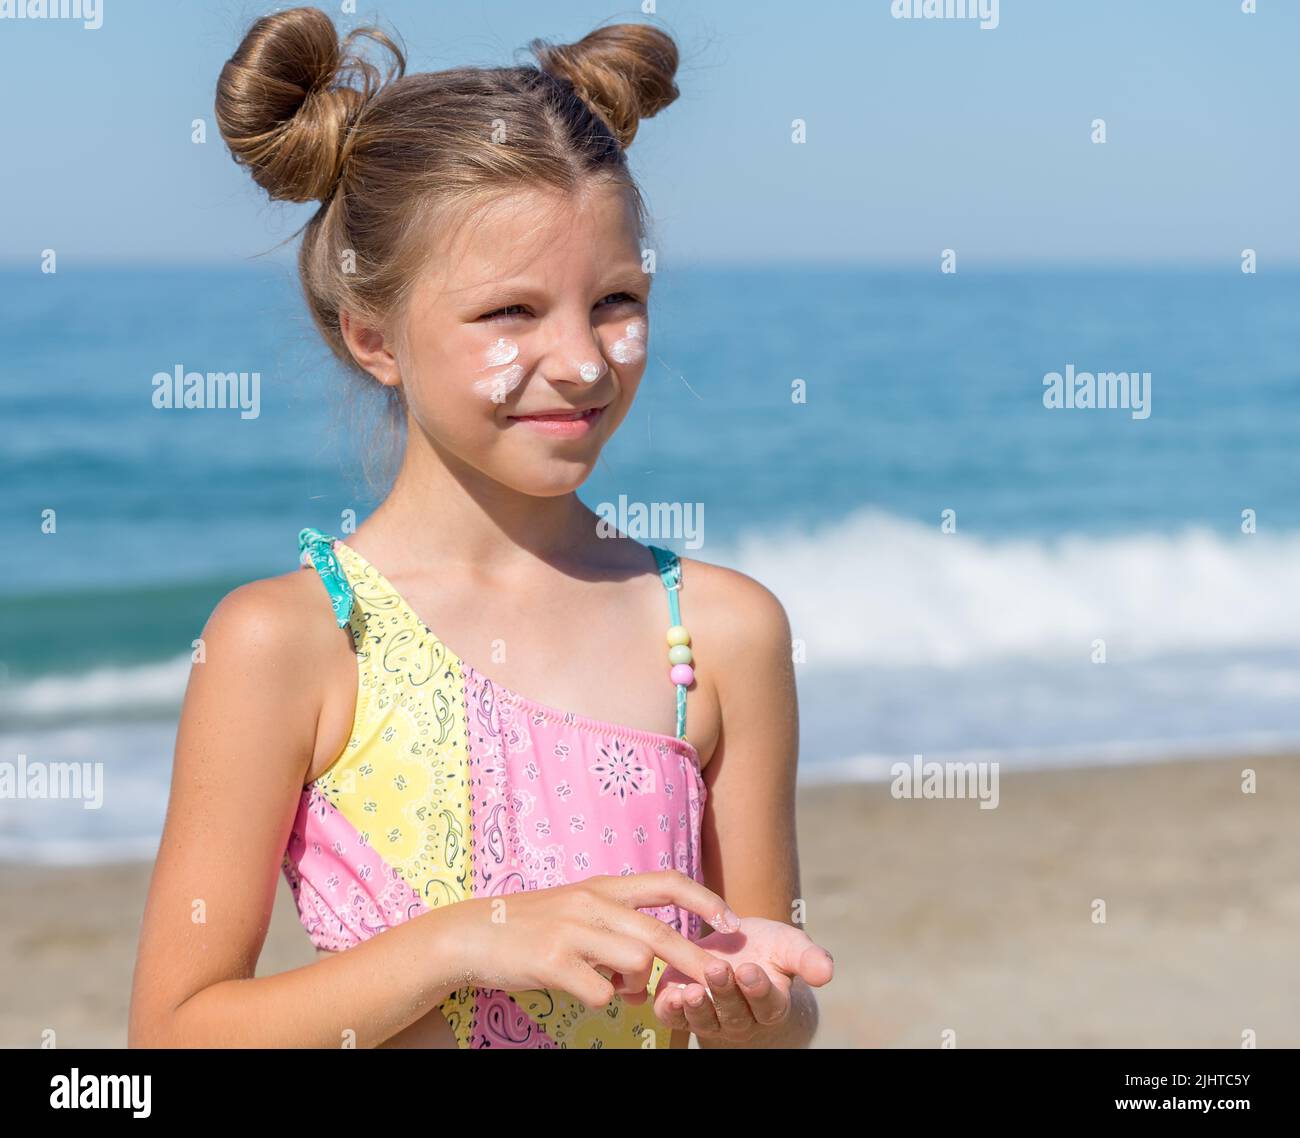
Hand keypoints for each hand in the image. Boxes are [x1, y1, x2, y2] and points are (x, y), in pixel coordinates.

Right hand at [454, 870, 740, 1008]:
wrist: (472, 934)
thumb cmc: (531, 925)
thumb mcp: (577, 912)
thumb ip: (616, 932)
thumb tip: (648, 973)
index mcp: (603, 888)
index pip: (666, 882)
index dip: (704, 900)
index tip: (731, 921)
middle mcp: (592, 903)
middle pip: (662, 932)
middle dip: (697, 958)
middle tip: (721, 975)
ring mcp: (572, 931)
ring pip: (638, 961)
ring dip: (637, 984)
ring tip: (618, 986)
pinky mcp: (552, 961)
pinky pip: (600, 992)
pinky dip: (602, 1000)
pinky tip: (585, 991)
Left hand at [651, 917, 833, 1042]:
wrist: (738, 953)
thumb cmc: (769, 951)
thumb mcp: (791, 948)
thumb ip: (808, 958)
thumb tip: (827, 972)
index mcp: (771, 1003)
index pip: (767, 1003)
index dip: (758, 989)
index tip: (750, 971)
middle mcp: (742, 1018)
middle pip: (734, 1013)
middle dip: (725, 993)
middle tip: (718, 970)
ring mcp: (712, 1018)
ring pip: (705, 1020)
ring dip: (697, 1007)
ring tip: (691, 990)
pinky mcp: (684, 1011)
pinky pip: (676, 1019)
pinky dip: (671, 1011)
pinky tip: (669, 996)